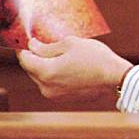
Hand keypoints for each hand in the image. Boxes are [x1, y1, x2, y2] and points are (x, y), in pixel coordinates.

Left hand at [17, 36, 131, 101]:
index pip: (24, 59)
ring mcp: (55, 95)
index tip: (29, 39)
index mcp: (46, 72)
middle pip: (31, 70)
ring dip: (45, 66)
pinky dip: (54, 75)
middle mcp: (46, 87)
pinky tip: (68, 66)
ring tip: (61, 55)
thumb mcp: (70, 44)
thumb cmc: (95, 57)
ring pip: (41, 78)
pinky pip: (52, 84)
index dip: (24, 48)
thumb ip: (47, 47)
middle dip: (35, 57)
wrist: (114, 77)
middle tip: (46, 44)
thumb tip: (32, 46)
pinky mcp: (63, 99)